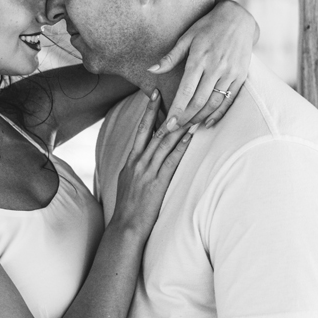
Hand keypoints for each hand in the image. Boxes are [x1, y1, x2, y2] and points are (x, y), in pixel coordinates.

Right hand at [113, 90, 193, 232]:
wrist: (126, 227)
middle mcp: (138, 162)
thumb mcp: (127, 184)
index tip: (153, 95)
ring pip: (164, 142)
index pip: (140, 131)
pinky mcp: (158, 182)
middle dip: (160, 109)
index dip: (148, 112)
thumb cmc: (128, 209)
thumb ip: (135, 169)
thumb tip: (142, 159)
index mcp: (130, 161)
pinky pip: (172, 159)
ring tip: (188, 109)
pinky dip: (182, 146)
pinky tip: (190, 135)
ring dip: (178, 124)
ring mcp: (148, 171)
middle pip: (151, 130)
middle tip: (167, 89)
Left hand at [150, 0, 257, 130]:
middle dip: (185, 119)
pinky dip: (218, 114)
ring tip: (186, 129)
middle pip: (199, 101)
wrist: (238, 19)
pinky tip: (207, 123)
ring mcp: (230, 73)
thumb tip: (151, 70)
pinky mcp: (240, 76)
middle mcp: (216, 67)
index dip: (177, 109)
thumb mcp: (187, 37)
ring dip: (199, 118)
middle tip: (172, 132)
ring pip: (214, 103)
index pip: (186, 90)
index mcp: (199, 58)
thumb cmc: (207, 27)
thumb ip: (170, 57)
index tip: (168, 124)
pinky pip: (229, 100)